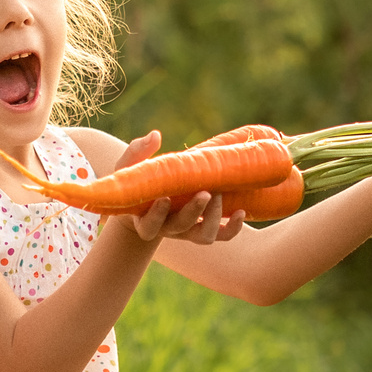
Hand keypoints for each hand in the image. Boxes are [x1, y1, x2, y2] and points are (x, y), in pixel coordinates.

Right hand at [112, 129, 247, 245]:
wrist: (149, 200)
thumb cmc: (138, 180)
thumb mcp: (130, 166)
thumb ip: (138, 151)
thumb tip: (155, 136)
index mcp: (145, 220)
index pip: (149, 226)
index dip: (157, 215)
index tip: (165, 198)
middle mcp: (168, 229)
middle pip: (181, 227)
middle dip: (194, 211)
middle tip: (205, 192)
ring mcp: (188, 231)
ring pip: (204, 235)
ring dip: (214, 218)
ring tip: (219, 194)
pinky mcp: (205, 228)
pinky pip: (222, 235)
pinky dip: (233, 228)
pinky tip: (241, 212)